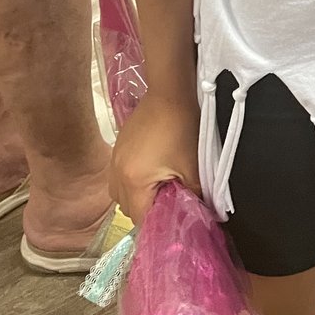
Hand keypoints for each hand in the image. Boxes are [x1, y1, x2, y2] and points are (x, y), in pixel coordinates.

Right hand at [109, 91, 201, 226]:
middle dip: (149, 209)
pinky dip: (134, 180)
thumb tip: (200, 216)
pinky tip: (154, 168)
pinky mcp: (118, 148)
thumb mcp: (193, 167)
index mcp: (133, 181)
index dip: (159, 223)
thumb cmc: (183, 128)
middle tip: (171, 201)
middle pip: (128, 208)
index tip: (175, 220)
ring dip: (139, 195)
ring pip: (122, 193)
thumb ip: (196, 197)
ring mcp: (114, 160)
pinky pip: (121, 176)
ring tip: (162, 185)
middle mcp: (116, 174)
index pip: (140, 219)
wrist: (170, 91)